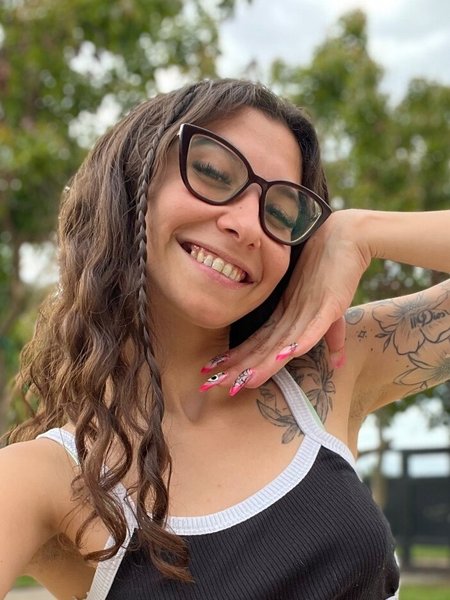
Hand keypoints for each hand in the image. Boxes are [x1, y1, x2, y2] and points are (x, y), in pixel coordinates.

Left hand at [200, 210, 371, 393]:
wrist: (349, 236)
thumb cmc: (333, 269)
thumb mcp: (331, 309)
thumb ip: (331, 335)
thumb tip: (337, 363)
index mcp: (286, 314)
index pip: (258, 343)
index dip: (239, 360)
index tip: (216, 376)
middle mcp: (291, 314)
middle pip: (262, 347)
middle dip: (239, 367)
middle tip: (211, 384)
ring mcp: (309, 310)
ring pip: (282, 341)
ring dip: (263, 362)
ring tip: (243, 379)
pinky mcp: (330, 304)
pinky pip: (315, 326)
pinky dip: (301, 340)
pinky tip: (286, 355)